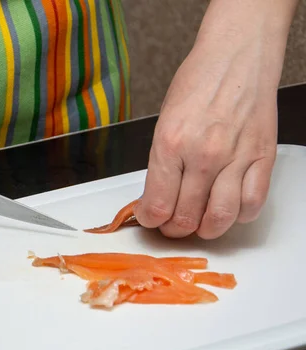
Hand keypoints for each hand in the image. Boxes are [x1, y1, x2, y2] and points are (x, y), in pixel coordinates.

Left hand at [134, 3, 292, 239]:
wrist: (237, 57)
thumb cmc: (198, 82)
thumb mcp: (163, 122)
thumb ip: (160, 163)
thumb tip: (156, 196)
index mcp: (170, 144)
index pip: (156, 204)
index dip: (150, 219)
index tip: (149, 218)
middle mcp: (202, 154)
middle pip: (185, 217)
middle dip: (173, 228)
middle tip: (171, 225)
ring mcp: (235, 158)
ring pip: (219, 219)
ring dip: (205, 230)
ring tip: (197, 224)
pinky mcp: (262, 158)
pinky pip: (252, 204)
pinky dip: (238, 216)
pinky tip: (228, 210)